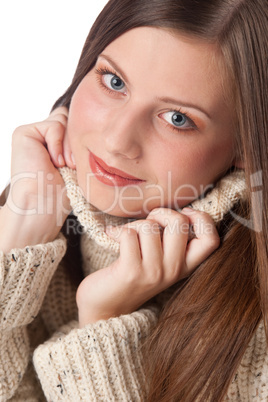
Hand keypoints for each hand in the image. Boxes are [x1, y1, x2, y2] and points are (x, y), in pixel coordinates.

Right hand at [0, 107, 73, 252]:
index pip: (75, 125)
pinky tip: (53, 161)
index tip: (77, 165)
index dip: (80, 142)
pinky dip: (58, 144)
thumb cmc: (61, 193)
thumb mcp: (77, 163)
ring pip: (64, 119)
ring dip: (68, 145)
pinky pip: (54, 124)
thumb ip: (77, 141)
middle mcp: (42, 137)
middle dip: (75, 143)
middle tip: (71, 165)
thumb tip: (87, 121)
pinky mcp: (24, 133)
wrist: (44, 205)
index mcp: (53, 144)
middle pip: (71, 119)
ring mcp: (32, 134)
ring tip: (63, 165)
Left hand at [76, 207, 219, 326]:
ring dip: (134, 225)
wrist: (105, 307)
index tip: (185, 213)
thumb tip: (177, 210)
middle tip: (148, 224)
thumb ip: (171, 240)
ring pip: (149, 226)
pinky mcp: (131, 272)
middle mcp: (173, 270)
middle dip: (160, 213)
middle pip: (179, 223)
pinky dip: (117, 232)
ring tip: (128, 237)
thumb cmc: (132, 274)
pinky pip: (128, 234)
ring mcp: (153, 272)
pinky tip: (113, 238)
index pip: (211, 240)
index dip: (202, 219)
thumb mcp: (159, 260)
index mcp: (184, 266)